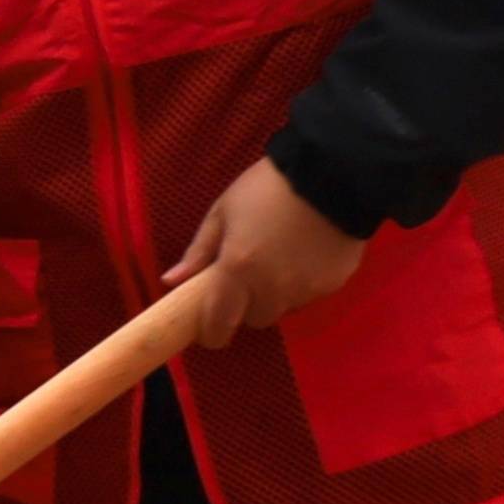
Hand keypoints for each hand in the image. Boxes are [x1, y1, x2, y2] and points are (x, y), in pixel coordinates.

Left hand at [162, 157, 367, 339]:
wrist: (333, 171)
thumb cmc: (268, 187)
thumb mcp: (223, 211)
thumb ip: (199, 251)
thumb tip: (171, 281)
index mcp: (238, 271)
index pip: (219, 326)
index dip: (212, 332)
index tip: (209, 324)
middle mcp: (272, 289)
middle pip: (255, 318)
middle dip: (249, 303)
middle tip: (250, 272)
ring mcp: (305, 290)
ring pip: (284, 307)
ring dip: (277, 293)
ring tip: (281, 257)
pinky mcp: (333, 284)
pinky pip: (310, 294)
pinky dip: (304, 282)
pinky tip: (307, 252)